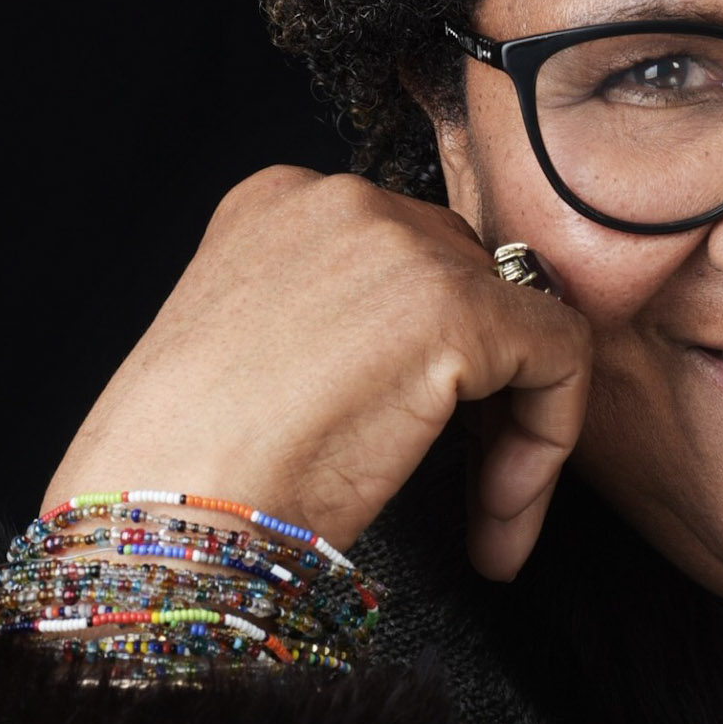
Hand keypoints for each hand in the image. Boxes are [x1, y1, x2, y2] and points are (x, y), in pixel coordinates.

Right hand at [44, 167, 590, 579]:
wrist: (161, 523)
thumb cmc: (177, 473)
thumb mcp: (249, 352)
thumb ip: (331, 320)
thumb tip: (420, 356)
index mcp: (279, 204)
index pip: (405, 261)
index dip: (431, 361)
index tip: (418, 445)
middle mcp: (343, 200)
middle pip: (469, 282)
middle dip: (480, 390)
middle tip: (468, 489)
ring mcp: (403, 246)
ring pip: (519, 322)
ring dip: (514, 430)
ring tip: (487, 523)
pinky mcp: (459, 306)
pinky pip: (561, 356)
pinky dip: (549, 438)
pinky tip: (500, 518)